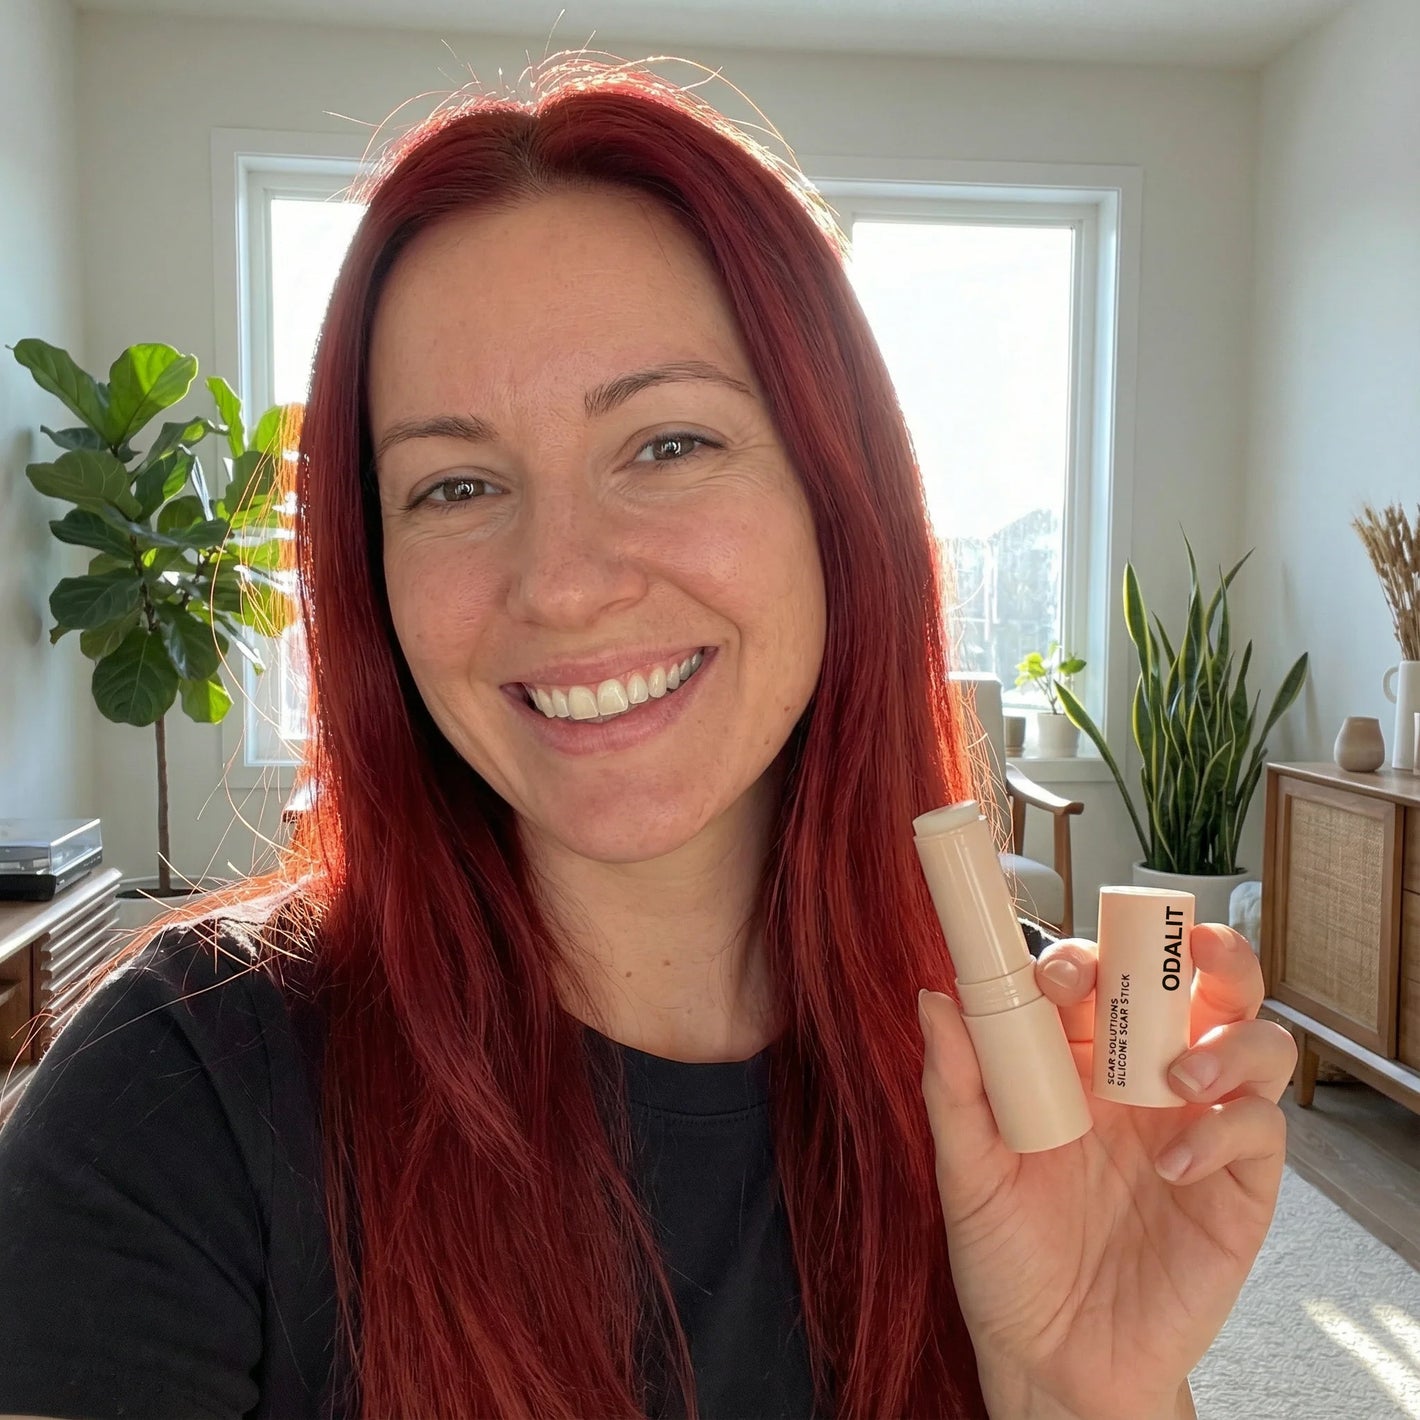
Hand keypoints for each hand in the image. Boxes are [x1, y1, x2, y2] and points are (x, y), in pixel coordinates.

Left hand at [918, 924, 1295, 1419]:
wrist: (1050, 1360)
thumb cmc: (1004, 1259)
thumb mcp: (964, 1171)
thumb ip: (953, 1086)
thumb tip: (933, 996)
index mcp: (1076, 1063)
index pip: (1101, 978)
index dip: (1090, 957)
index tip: (1060, 972)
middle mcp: (1142, 1083)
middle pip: (1199, 987)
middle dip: (1202, 955)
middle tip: (1183, 955)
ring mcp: (1197, 1129)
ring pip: (1255, 1043)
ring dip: (1230, 1039)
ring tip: (1179, 1077)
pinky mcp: (1238, 1188)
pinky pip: (1263, 1132)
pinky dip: (1229, 1132)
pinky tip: (1175, 1169)